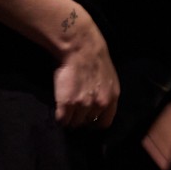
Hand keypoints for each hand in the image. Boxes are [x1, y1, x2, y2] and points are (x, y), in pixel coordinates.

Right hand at [52, 15, 118, 129]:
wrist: (80, 46)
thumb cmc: (93, 57)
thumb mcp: (109, 78)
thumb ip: (105, 94)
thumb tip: (97, 107)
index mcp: (112, 98)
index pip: (104, 123)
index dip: (94, 123)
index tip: (88, 119)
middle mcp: (100, 104)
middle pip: (88, 123)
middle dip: (81, 118)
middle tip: (74, 110)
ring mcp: (83, 105)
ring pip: (74, 123)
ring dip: (69, 118)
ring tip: (66, 108)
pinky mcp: (67, 104)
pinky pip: (62, 120)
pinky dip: (59, 117)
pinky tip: (59, 110)